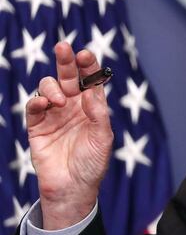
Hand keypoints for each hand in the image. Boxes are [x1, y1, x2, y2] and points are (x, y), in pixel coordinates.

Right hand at [26, 42, 112, 229]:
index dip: (88, 66)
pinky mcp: (37, 126)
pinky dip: (37, 100)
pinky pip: (34, 106)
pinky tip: (45, 103)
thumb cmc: (93, 163)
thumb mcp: (103, 138)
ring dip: (53, 87)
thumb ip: (98, 114)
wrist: (72, 188)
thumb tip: (92, 91)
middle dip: (66, 61)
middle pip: (68, 77)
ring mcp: (54, 114)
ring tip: (60, 100)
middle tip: (64, 47)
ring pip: (49, 87)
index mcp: (92, 106)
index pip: (90, 80)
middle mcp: (73, 106)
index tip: (86, 55)